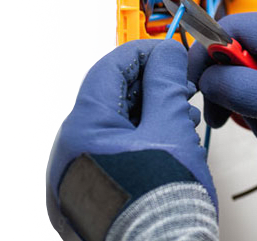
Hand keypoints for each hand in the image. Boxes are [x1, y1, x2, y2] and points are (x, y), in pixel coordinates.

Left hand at [50, 39, 214, 205]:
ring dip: (152, 108)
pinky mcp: (96, 187)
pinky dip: (145, 133)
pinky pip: (117, 146)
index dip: (147, 52)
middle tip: (182, 83)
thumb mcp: (171, 128)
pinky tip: (170, 137)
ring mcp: (82, 171)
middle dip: (152, 82)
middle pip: (112, 93)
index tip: (172, 53)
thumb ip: (167, 85)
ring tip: (183, 113)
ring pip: (117, 120)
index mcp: (84, 128)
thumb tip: (167, 55)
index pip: (111, 67)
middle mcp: (73, 149)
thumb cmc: (161, 204)